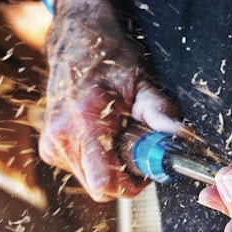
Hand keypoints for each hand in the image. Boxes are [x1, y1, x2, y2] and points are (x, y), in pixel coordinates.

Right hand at [39, 0, 185, 200]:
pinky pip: (81, 172)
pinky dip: (98, 162)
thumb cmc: (108, 58)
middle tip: (138, 151)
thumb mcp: (140, 82)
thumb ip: (159, 112)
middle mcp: (62, 137)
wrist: (76, 43)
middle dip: (124, 177)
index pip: (105, 182)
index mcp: (83, 121)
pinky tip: (105, 137)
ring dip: (111, 168)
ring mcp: (53, 144)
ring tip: (119, 136)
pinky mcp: (51, 149)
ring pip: (91, 182)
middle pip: (99, 187)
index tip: (147, 170)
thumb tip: (180, 136)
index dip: (132, 184)